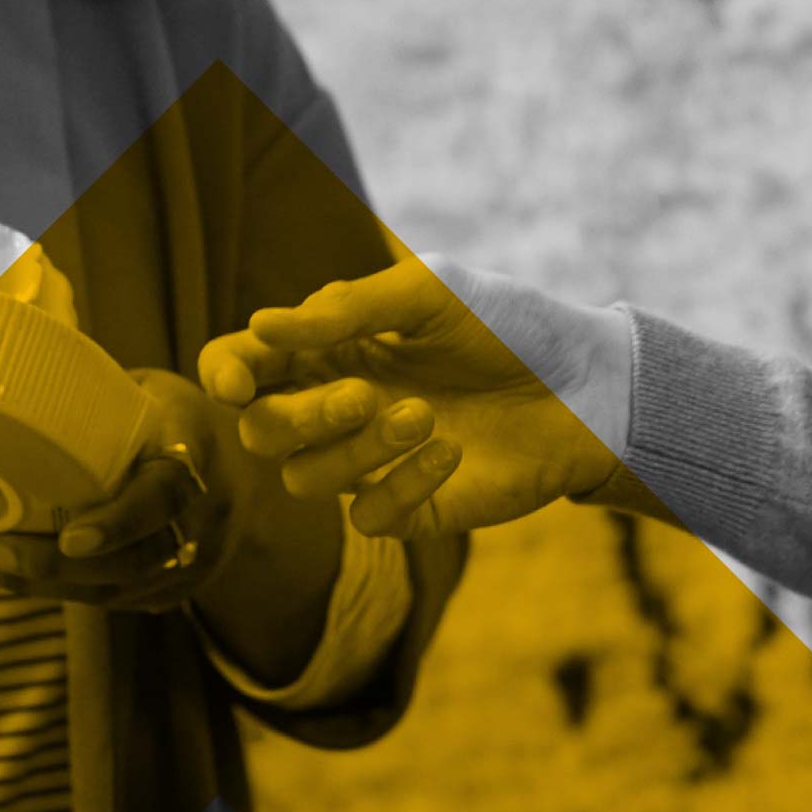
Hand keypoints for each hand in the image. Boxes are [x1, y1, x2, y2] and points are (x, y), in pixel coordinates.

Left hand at [0, 370, 236, 607]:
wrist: (239, 466)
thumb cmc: (172, 415)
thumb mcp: (148, 389)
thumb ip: (97, 395)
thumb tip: (7, 378)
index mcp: (197, 448)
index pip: (166, 494)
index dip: (119, 522)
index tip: (69, 539)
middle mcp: (206, 512)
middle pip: (136, 558)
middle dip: (58, 566)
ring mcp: (196, 558)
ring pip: (119, 588)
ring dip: (46, 585)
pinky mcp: (177, 588)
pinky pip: (116, 600)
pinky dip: (60, 592)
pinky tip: (11, 579)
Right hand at [196, 252, 622, 540]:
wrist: (588, 385)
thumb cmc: (510, 324)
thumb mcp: (433, 293)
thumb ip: (347, 308)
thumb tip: (261, 325)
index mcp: (331, 347)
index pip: (245, 366)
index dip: (223, 374)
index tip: (234, 381)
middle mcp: (339, 407)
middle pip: (262, 430)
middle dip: (298, 416)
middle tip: (363, 394)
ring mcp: (371, 462)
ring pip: (305, 479)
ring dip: (355, 450)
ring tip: (424, 415)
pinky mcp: (411, 508)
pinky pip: (368, 518)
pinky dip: (400, 486)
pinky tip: (450, 452)